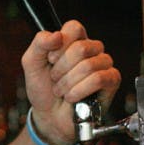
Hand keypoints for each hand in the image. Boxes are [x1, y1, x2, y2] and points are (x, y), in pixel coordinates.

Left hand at [21, 20, 120, 144]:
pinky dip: (80, 90)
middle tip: (55, 80)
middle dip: (61, 69)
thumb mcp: (31, 63)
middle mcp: (91, 49)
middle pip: (81, 48)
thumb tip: (57, 35)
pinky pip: (99, 79)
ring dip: (68, 83)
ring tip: (62, 91)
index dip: (59, 45)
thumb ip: (39, 44)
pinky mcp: (112, 80)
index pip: (74, 28)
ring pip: (88, 65)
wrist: (49, 116)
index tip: (50, 60)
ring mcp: (103, 64)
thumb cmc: (43, 89)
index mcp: (74, 41)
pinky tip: (72, 97)